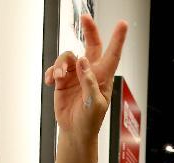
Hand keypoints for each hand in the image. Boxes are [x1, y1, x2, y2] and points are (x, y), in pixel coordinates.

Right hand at [43, 15, 127, 140]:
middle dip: (89, 31)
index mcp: (103, 78)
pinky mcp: (63, 80)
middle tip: (85, 18)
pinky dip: (52, 72)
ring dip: (61, 64)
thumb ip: (88, 82)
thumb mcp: (94, 104)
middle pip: (91, 46)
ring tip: (58, 77)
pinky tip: (51, 81)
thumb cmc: (89, 122)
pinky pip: (56, 68)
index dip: (117, 39)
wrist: (75, 132)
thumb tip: (82, 61)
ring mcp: (76, 75)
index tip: (122, 25)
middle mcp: (90, 73)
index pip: (112, 55)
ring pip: (68, 57)